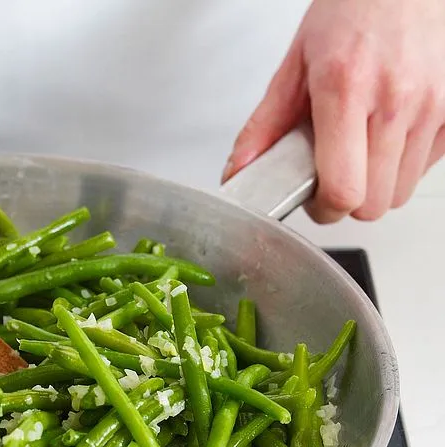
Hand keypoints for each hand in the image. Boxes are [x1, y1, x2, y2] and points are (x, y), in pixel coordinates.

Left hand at [223, 0, 444, 222]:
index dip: (325, 210)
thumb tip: (238, 173)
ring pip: (401, 192)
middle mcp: (395, 98)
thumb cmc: (352, 12)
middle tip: (333, 177)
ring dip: (377, 185)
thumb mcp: (295, 64)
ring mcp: (434, 104)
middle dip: (348, 202)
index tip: (315, 201)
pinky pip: (428, 167)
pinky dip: (405, 165)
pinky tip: (388, 136)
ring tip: (360, 150)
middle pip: (373, 203)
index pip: (343, 190)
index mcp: (345, 89)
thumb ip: (264, 126)